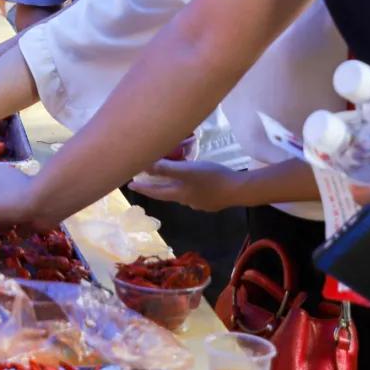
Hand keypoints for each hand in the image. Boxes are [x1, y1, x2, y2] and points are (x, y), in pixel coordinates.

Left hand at [128, 160, 244, 211]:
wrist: (239, 190)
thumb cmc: (211, 178)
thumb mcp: (186, 170)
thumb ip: (166, 169)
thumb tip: (144, 167)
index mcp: (179, 194)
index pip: (156, 192)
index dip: (143, 188)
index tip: (130, 185)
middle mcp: (187, 201)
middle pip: (168, 193)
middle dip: (156, 186)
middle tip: (147, 178)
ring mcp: (201, 203)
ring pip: (182, 192)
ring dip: (174, 185)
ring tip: (170, 175)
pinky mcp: (212, 200)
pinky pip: (195, 192)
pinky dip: (189, 185)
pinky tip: (194, 179)